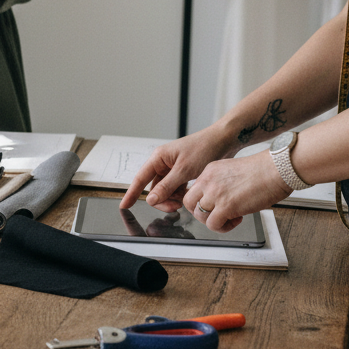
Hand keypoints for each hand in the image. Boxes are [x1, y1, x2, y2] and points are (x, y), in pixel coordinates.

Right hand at [120, 126, 237, 212]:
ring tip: (185, 201)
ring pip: (165, 189)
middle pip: (153, 188)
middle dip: (162, 200)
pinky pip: (175, 187)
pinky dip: (180, 194)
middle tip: (175, 208)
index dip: (131, 193)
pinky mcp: (183, 172)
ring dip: (172, 198)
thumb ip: (166, 186)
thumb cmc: (204, 148)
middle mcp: (163, 162)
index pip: (140, 178)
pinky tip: (188, 196)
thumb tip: (151, 199)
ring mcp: (173, 168)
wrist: (224, 140)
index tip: (124, 206)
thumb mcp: (184, 170)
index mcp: (159, 158)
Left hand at [183, 152, 291, 231]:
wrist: (276, 169)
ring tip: (230, 218)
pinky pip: (213, 225)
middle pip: (189, 202)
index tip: (211, 206)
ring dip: (214, 221)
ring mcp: (215, 194)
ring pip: (200, 216)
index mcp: (209, 171)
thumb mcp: (232, 170)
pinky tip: (236, 220)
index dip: (201, 201)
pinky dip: (223, 227)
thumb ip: (221, 183)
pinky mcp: (226, 206)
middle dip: (200, 212)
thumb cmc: (263, 170)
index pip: (193, 190)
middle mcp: (208, 181)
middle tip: (216, 214)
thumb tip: (220, 199)